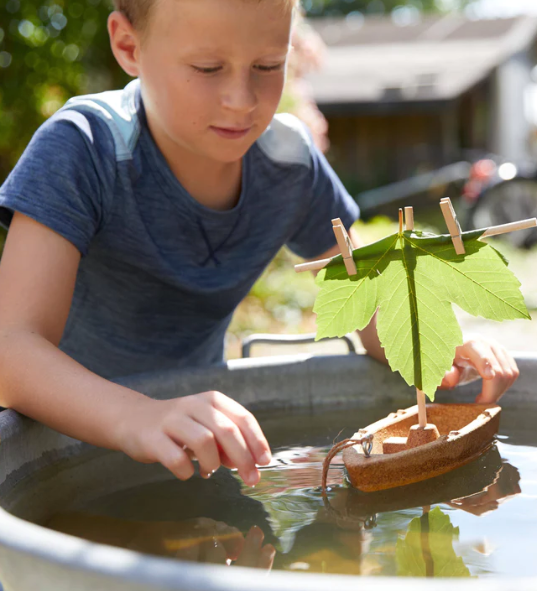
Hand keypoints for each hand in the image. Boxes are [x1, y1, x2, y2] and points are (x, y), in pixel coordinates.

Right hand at [116, 391, 271, 486]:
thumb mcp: (207, 426)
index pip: (242, 418)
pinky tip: (187, 472)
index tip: (264, 461)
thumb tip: (247, 464)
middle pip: (226, 431)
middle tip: (251, 478)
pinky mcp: (153, 438)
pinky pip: (176, 459)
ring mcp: (172, 420)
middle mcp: (194, 405)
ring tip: (210, 470)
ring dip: (213, 462)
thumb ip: (227, 442)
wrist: (134, 419)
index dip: (257, 441)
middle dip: (243, 458)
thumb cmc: (179, 426)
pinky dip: (186, 471)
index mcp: (212, 400)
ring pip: (204, 442)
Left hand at [439, 335, 518, 402]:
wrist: (452, 350)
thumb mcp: (439, 369)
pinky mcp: (504, 354)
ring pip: (509, 374)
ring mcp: (497, 347)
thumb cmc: (444, 361)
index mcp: (467, 343)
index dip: (485, 364)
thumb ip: (443, 375)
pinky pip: (512, 373)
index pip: (480, 353)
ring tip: (483, 397)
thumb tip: (453, 378)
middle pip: (498, 370)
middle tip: (479, 404)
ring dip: (498, 391)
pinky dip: (503, 386)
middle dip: (491, 392)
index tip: (488, 377)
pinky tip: (490, 390)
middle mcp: (485, 342)